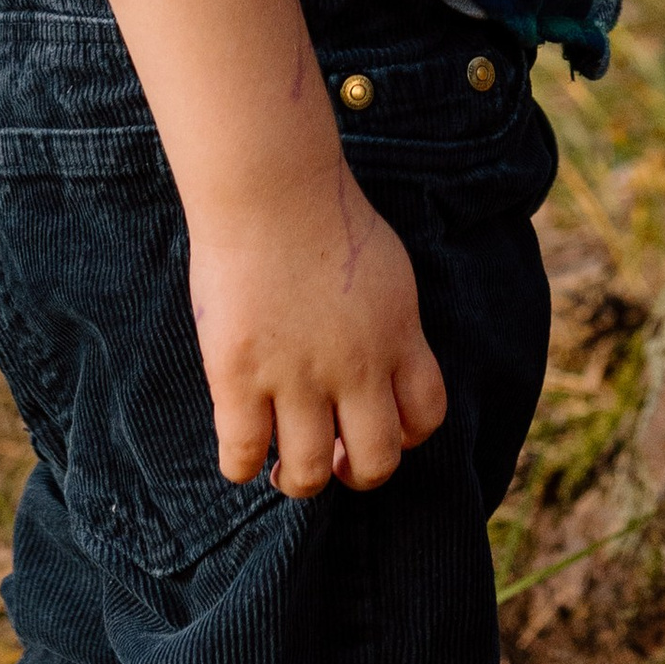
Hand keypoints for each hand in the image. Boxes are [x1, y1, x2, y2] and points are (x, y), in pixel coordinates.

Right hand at [189, 170, 448, 495]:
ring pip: (309, 473)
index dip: (404, 436)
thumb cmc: (322, 215)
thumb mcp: (385, 270)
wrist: (269, 184)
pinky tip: (240, 450)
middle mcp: (355, 364)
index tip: (374, 424)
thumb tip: (381, 366)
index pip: (426, 416)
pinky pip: (242, 454)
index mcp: (397, 334)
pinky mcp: (238, 374)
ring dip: (297, 480)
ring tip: (282, 466)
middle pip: (377, 462)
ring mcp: (295, 373)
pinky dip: (240, 467)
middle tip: (332, 457)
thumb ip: (387, 324)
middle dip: (356, 473)